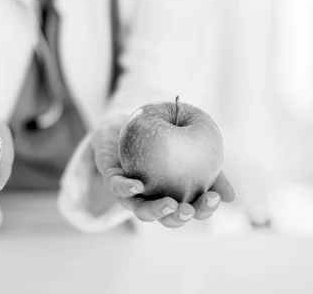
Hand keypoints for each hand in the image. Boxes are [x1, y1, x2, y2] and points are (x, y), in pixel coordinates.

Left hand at [90, 115, 235, 227]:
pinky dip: (126, 189)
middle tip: (189, 209)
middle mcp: (153, 200)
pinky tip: (137, 186)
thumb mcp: (192, 150)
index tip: (214, 197)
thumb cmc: (163, 139)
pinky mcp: (112, 179)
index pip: (192, 210)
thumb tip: (231, 197)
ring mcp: (131, 193)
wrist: (128, 124)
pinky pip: (117, 187)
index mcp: (175, 196)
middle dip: (179, 217)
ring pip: (141, 210)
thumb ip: (211, 170)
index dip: (204, 209)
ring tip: (169, 204)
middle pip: (167, 218)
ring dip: (155, 211)